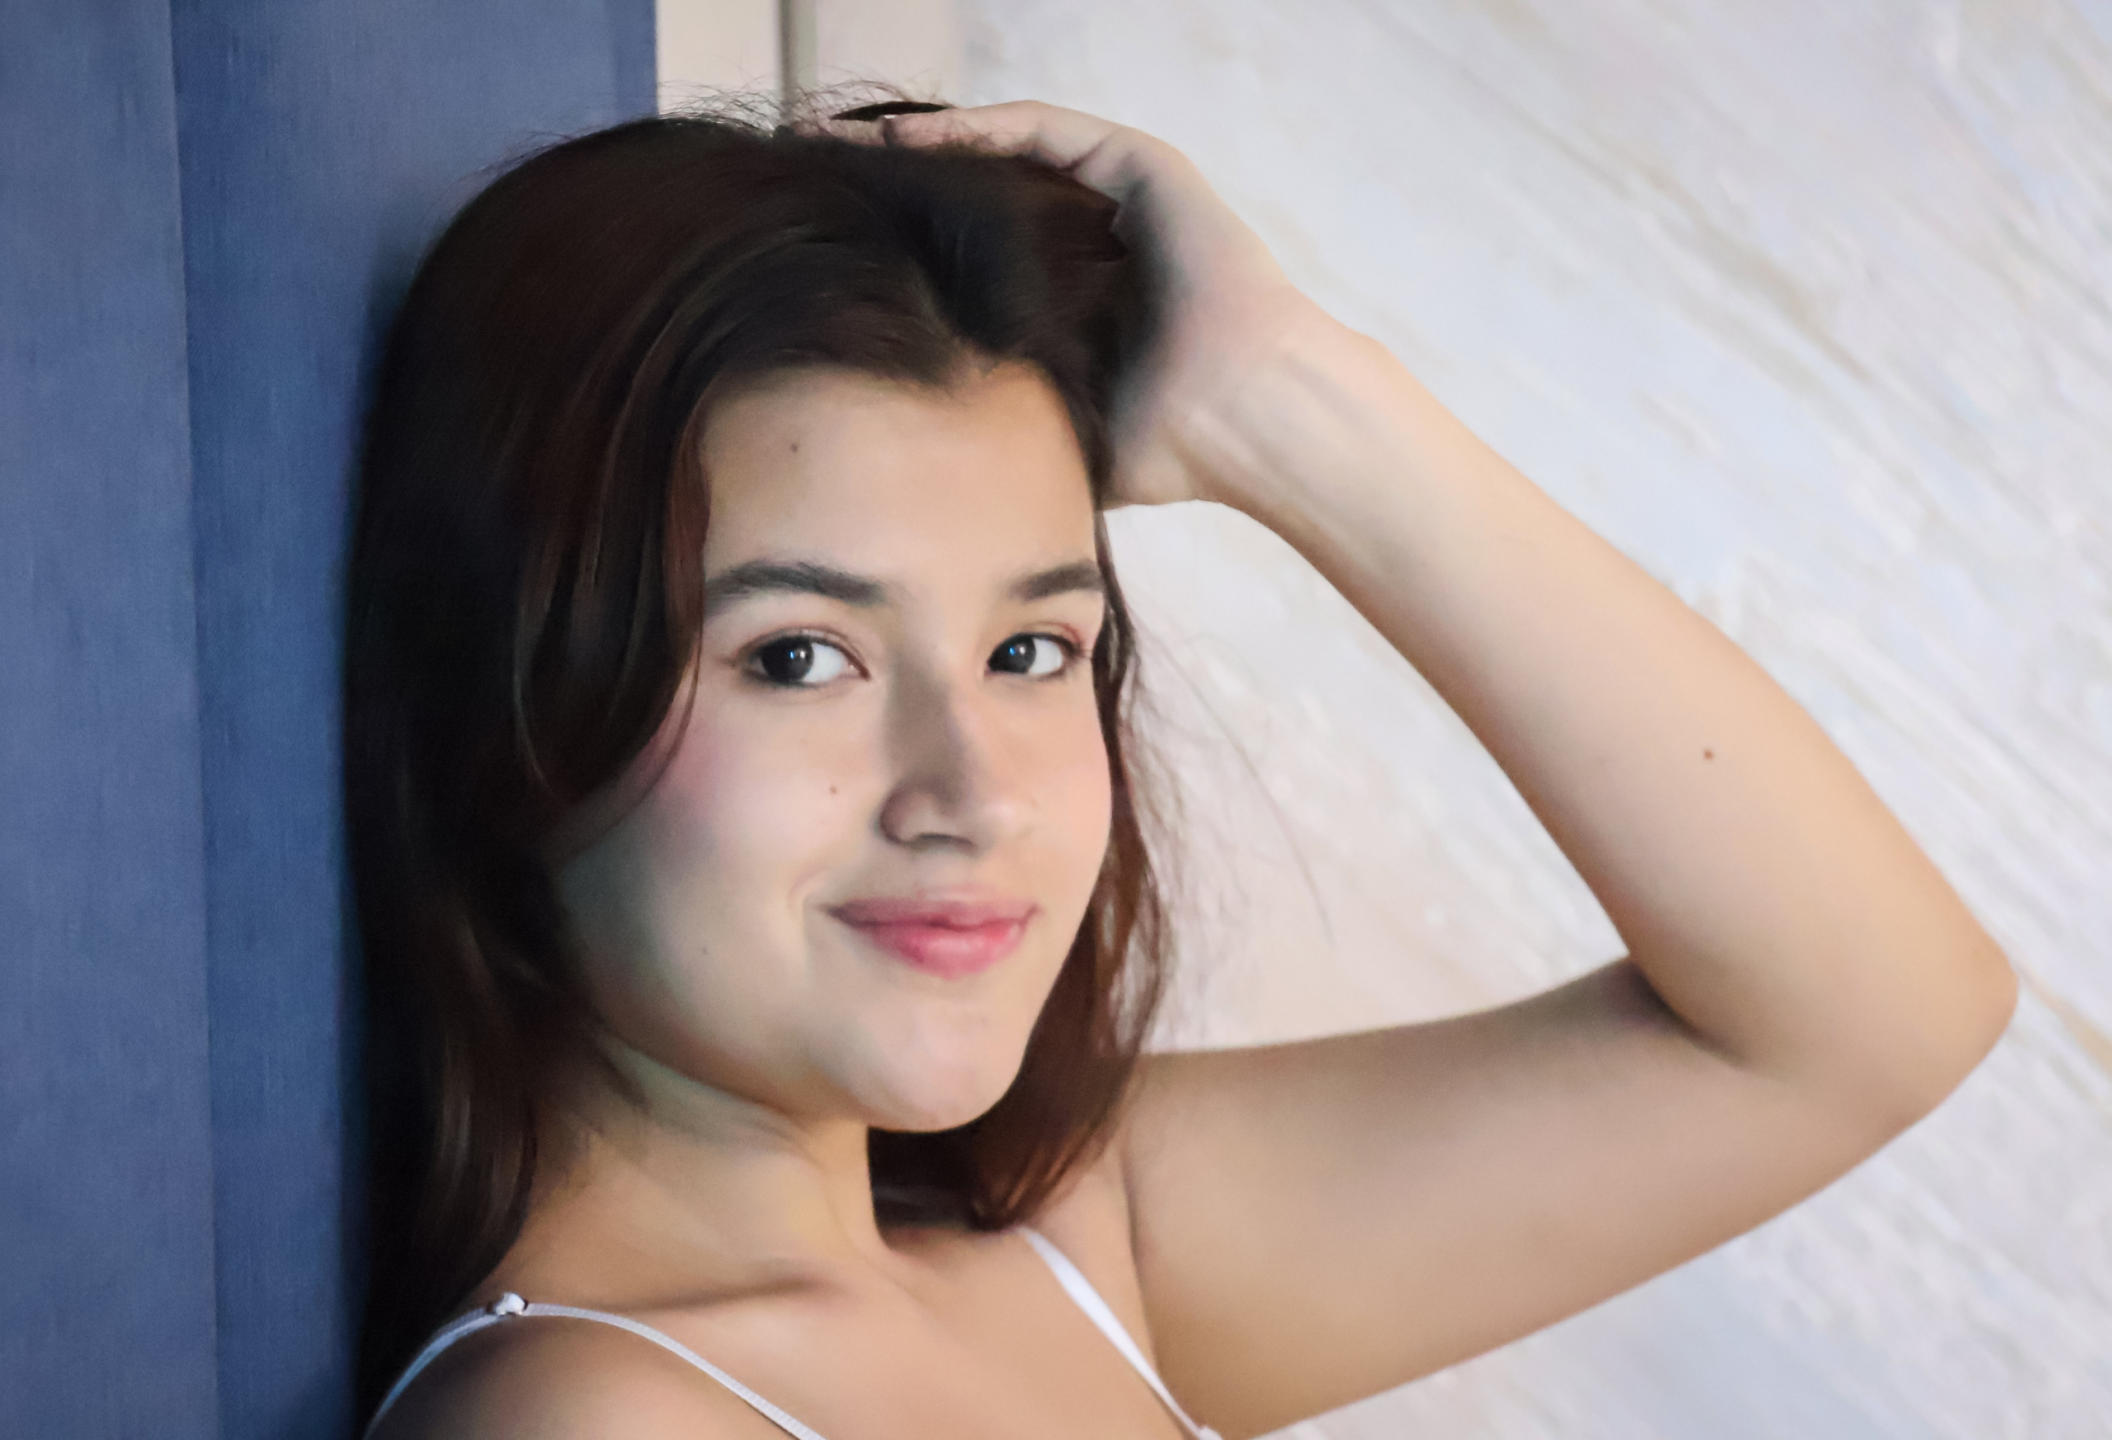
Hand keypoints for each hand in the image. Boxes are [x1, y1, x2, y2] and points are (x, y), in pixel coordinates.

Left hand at [809, 100, 1349, 509]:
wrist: (1250, 423)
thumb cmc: (1174, 450)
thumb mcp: (1060, 438)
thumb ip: (1009, 437)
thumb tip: (927, 486)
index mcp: (1087, 295)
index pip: (983, 251)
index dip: (915, 245)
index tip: (841, 252)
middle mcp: (1104, 239)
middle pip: (988, 192)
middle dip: (911, 185)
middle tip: (827, 184)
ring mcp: (1125, 200)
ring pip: (1011, 153)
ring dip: (931, 143)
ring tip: (852, 148)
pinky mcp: (1145, 168)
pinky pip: (1046, 130)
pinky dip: (980, 128)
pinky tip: (913, 136)